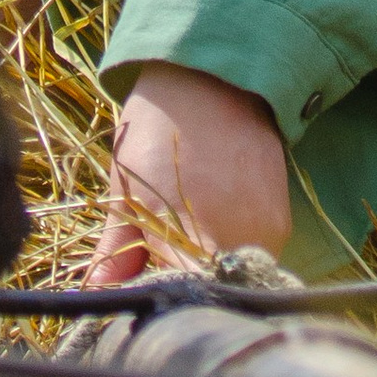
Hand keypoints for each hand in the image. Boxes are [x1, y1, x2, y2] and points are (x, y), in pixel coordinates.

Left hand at [88, 62, 291, 283]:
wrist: (215, 74)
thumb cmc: (159, 127)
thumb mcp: (126, 186)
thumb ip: (116, 250)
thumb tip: (95, 294)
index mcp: (190, 243)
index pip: (176, 302)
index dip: (157, 300)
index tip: (140, 286)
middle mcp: (236, 247)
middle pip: (208, 293)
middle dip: (183, 285)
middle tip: (159, 258)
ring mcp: (265, 235)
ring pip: (231, 277)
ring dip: (207, 267)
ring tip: (186, 231)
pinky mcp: (282, 221)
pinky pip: (253, 255)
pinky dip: (230, 248)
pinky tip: (212, 218)